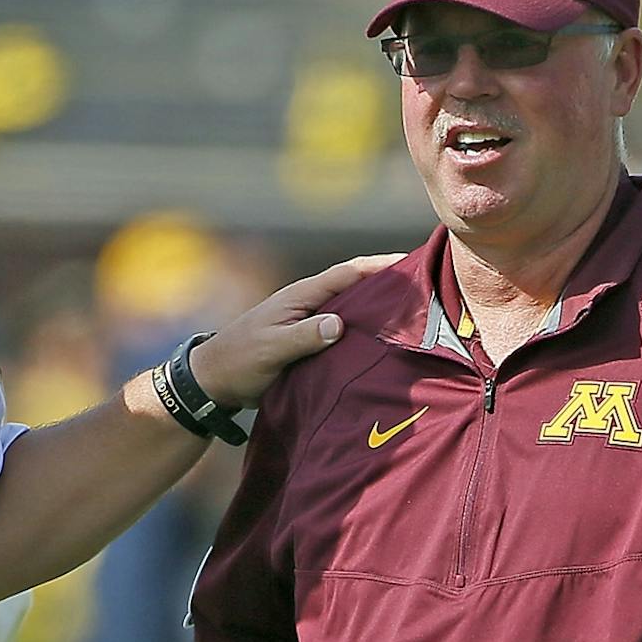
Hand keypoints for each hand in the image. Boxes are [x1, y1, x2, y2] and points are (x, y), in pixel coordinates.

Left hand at [188, 255, 404, 407]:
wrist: (213, 381)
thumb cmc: (240, 361)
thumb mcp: (271, 349)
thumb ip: (304, 336)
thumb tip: (340, 324)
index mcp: (301, 296)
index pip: (348, 273)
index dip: (380, 265)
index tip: (413, 261)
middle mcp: (308, 303)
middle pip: (356, 286)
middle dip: (389, 283)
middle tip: (428, 288)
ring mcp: (308, 321)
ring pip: (351, 308)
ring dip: (379, 309)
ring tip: (416, 315)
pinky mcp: (308, 340)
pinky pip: (344, 330)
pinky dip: (364, 331)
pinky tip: (383, 343)